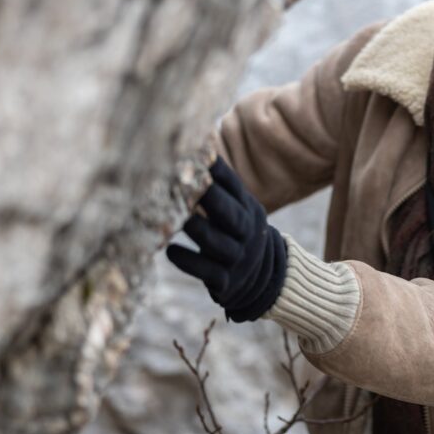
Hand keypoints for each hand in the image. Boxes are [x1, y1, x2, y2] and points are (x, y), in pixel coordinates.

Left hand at [167, 156, 287, 321]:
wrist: (263, 279)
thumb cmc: (236, 234)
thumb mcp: (238, 211)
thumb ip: (220, 190)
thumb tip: (194, 151)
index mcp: (250, 210)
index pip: (235, 188)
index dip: (219, 173)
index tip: (200, 155)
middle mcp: (247, 233)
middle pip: (231, 215)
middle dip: (211, 199)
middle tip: (187, 183)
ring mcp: (238, 258)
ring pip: (217, 243)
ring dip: (198, 229)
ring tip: (179, 218)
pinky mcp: (226, 282)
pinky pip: (207, 271)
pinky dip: (188, 261)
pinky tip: (170, 251)